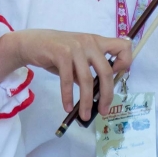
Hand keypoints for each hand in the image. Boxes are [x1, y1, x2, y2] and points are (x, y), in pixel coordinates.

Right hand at [0, 29, 131, 122]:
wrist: (31, 43)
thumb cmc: (56, 52)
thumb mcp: (77, 59)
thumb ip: (89, 71)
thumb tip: (99, 94)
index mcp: (97, 42)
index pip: (124, 46)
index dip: (125, 62)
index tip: (117, 76)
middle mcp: (90, 42)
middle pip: (107, 71)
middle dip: (107, 95)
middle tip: (103, 110)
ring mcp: (76, 47)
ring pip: (87, 79)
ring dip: (86, 101)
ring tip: (84, 115)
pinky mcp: (61, 53)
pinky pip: (68, 80)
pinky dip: (68, 96)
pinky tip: (67, 106)